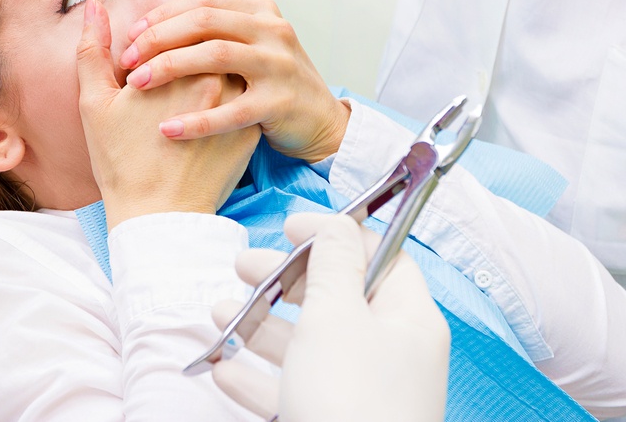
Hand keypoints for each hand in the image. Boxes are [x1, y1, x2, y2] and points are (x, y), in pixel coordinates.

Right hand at [76, 0, 260, 228]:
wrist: (159, 217)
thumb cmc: (122, 163)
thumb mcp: (95, 104)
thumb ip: (92, 51)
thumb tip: (93, 7)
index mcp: (184, 65)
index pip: (183, 27)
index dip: (161, 35)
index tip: (145, 56)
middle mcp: (221, 80)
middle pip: (211, 44)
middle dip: (190, 50)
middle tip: (166, 76)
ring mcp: (240, 107)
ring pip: (231, 71)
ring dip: (213, 71)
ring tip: (186, 93)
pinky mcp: (251, 134)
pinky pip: (244, 102)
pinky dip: (227, 99)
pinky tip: (204, 115)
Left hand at [119, 0, 349, 162]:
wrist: (321, 121)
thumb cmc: (274, 80)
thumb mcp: (252, 37)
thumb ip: (215, 11)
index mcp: (260, 11)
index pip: (203, 0)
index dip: (162, 15)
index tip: (131, 34)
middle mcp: (272, 31)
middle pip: (205, 21)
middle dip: (159, 38)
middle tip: (127, 59)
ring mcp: (279, 66)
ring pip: (215, 56)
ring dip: (169, 68)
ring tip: (136, 85)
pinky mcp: (280, 104)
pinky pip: (231, 111)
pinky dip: (196, 121)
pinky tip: (166, 129)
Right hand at [211, 213, 449, 421]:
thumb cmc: (351, 400)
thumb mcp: (337, 316)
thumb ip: (333, 262)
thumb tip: (336, 223)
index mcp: (407, 318)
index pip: (379, 256)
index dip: (335, 235)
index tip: (289, 228)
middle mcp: (388, 352)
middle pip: (335, 297)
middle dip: (283, 280)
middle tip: (242, 266)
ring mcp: (360, 392)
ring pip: (307, 346)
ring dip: (259, 325)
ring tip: (219, 313)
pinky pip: (292, 390)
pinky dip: (256, 377)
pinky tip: (222, 368)